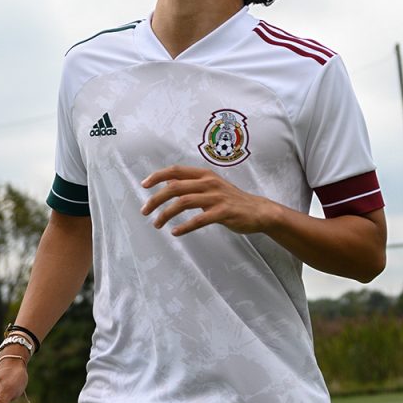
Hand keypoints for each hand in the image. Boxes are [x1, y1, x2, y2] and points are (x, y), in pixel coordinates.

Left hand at [141, 165, 275, 236]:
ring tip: (157, 224)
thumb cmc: (232, 200)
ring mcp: (217, 197)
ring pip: (184, 202)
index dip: (157, 176)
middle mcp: (209, 183)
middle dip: (156, 199)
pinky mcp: (223, 212)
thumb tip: (167, 183)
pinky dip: (184, 226)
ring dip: (166, 214)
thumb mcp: (211, 187)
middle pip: (175, 187)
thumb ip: (190, 184)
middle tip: (144, 211)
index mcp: (205, 175)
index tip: (144, 185)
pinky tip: (175, 232)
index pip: (176, 170)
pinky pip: (199, 219)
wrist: (259, 211)